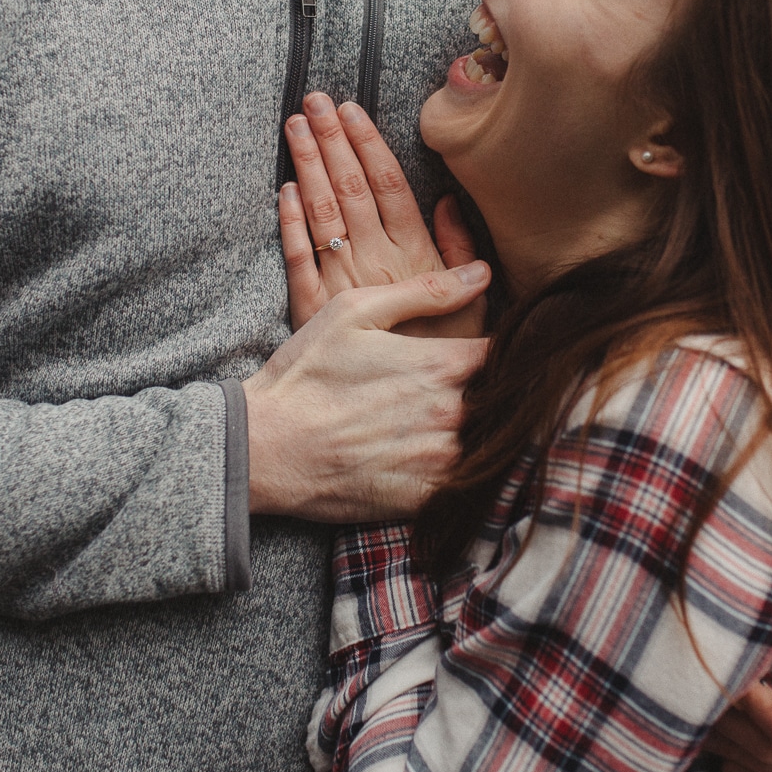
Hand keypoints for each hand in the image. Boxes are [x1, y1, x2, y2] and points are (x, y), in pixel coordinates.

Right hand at [244, 266, 490, 519]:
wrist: (263, 447)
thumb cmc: (306, 374)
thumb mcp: (354, 312)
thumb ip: (425, 292)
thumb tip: (483, 272)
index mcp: (441, 364)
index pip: (506, 354)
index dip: (507, 351)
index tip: (494, 353)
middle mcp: (450, 413)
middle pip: (504, 402)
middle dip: (496, 394)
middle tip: (478, 390)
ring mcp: (440, 461)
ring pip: (491, 445)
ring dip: (483, 434)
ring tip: (451, 425)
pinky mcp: (425, 499)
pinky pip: (468, 487)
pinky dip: (466, 474)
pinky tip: (437, 460)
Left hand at [280, 93, 483, 337]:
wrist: (403, 409)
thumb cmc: (442, 354)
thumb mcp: (472, 307)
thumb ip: (459, 251)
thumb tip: (449, 201)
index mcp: (412, 255)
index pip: (388, 186)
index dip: (367, 144)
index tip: (352, 110)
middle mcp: (374, 262)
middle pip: (350, 189)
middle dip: (330, 140)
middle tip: (313, 100)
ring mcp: (339, 283)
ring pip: (321, 214)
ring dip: (306, 167)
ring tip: (294, 126)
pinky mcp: (310, 308)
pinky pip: (296, 258)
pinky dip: (288, 222)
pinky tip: (282, 190)